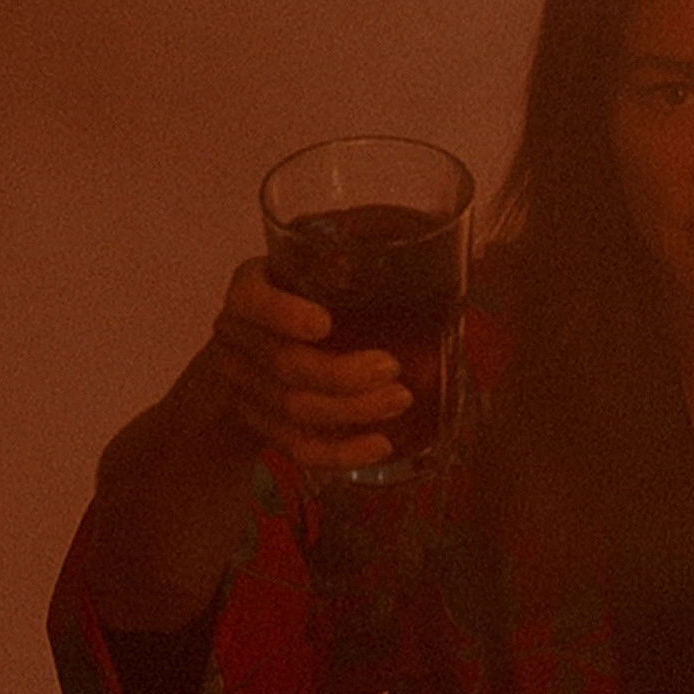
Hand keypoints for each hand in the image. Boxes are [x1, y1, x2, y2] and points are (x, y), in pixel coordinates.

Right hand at [199, 257, 413, 470]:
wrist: (260, 345)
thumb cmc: (312, 294)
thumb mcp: (328, 264)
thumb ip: (369, 252)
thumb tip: (455, 241)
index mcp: (252, 286)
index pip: (252, 298)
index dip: (282, 313)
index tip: (325, 323)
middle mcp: (238, 335)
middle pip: (283, 363)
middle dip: (341, 374)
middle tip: (393, 369)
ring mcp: (243, 385)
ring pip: (292, 408)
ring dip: (350, 411)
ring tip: (400, 400)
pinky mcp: (259, 424)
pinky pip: (295, 446)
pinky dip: (338, 452)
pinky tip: (379, 446)